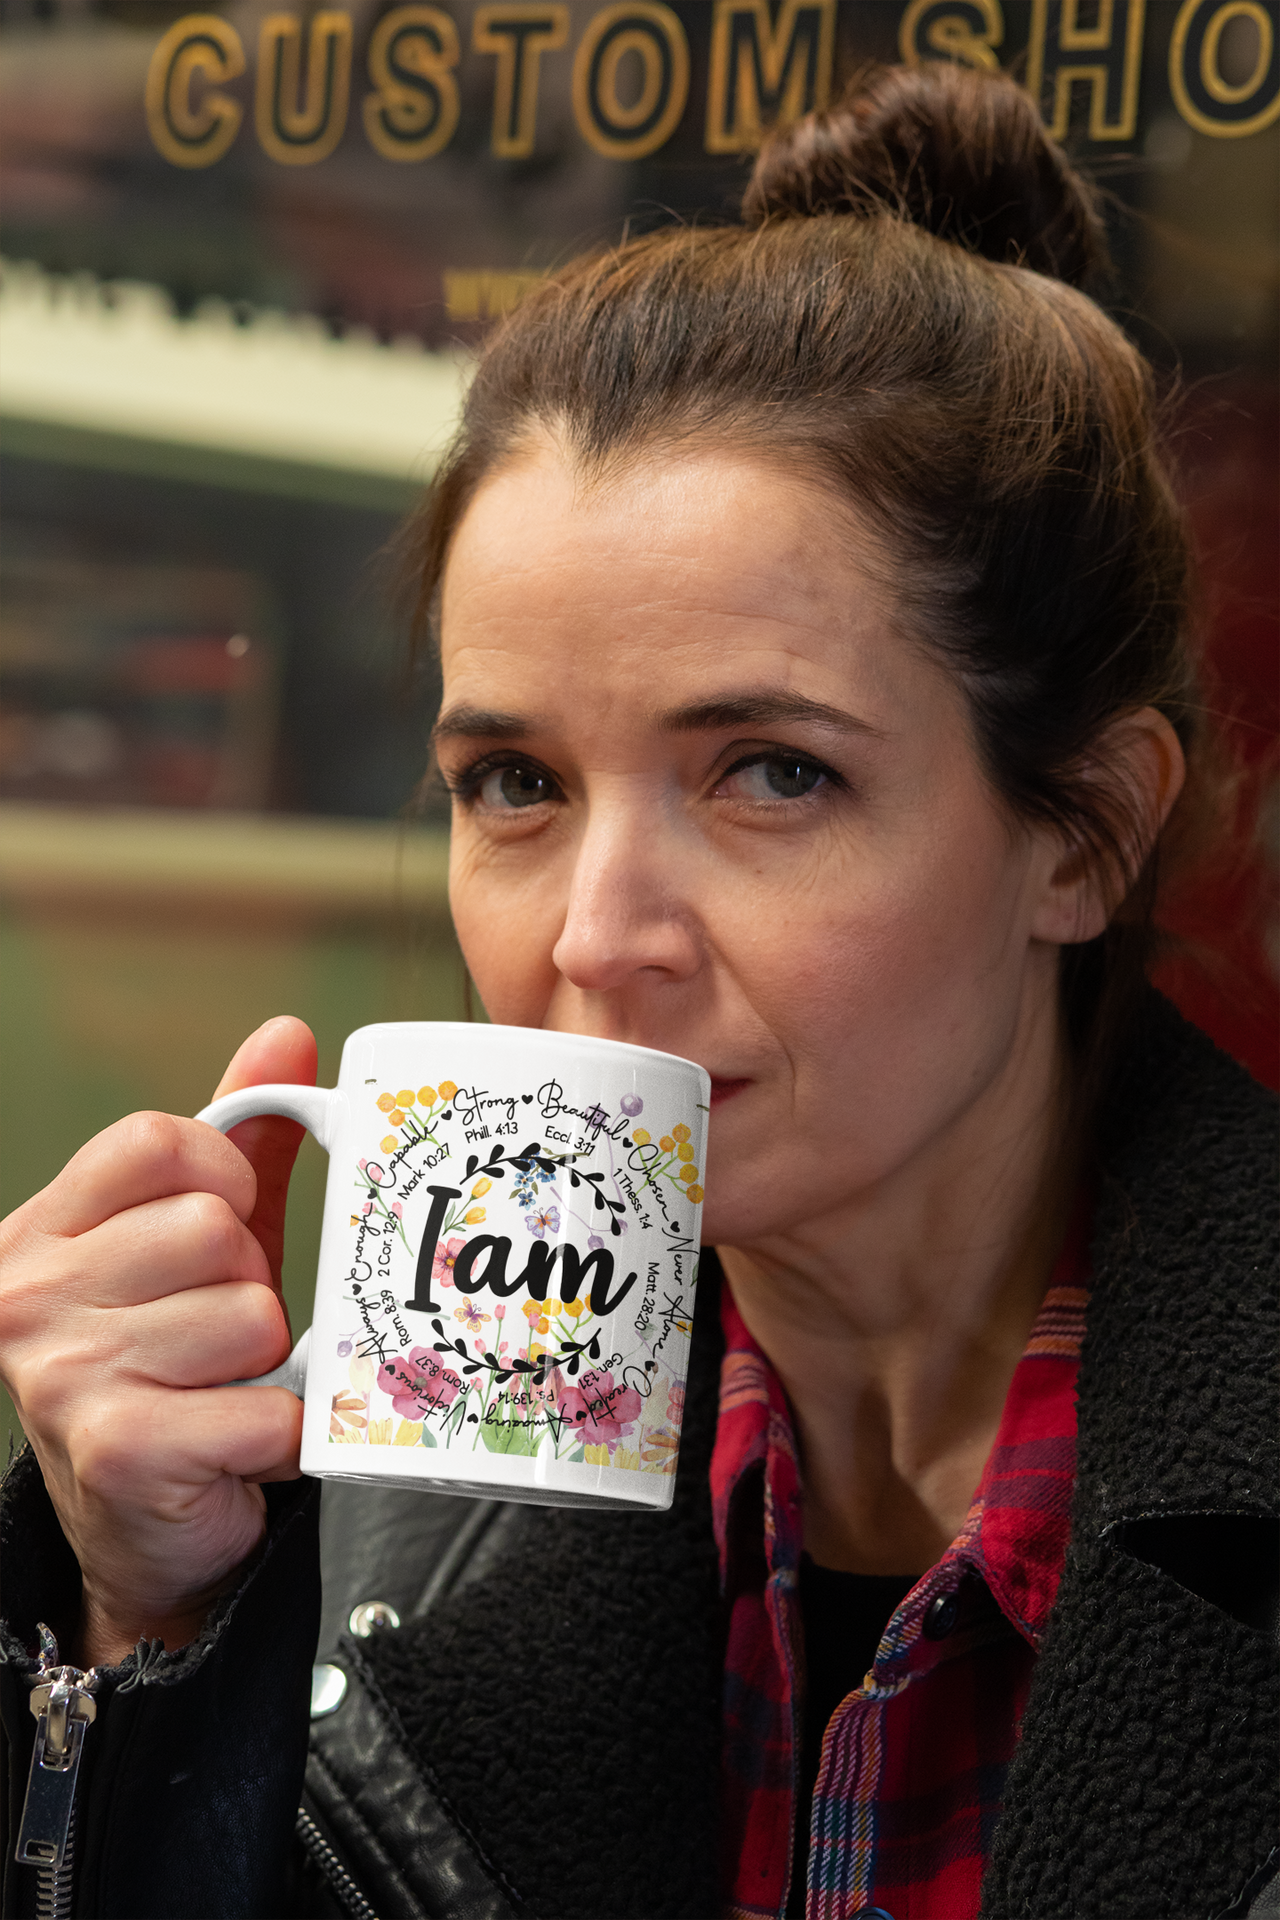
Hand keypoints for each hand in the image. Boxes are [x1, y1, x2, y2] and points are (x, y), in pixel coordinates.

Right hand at [0, 1017, 316, 1665]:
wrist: (141, 1526)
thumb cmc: (175, 1364)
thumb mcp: (196, 1241)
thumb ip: (240, 1139)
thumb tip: (288, 1034)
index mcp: (44, 1231)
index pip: (156, 1141)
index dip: (221, 1175)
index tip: (227, 1222)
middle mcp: (31, 1296)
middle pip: (211, 1228)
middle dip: (250, 1282)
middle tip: (223, 1334)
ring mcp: (66, 1375)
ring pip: (250, 1314)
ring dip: (270, 1361)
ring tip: (228, 1388)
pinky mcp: (121, 1450)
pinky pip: (266, 1406)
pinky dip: (282, 1429)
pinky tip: (240, 1441)